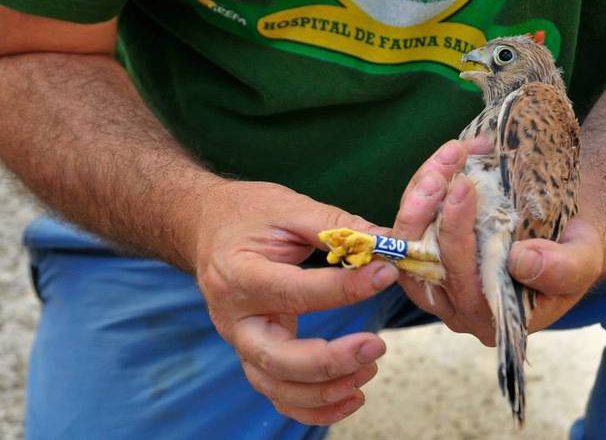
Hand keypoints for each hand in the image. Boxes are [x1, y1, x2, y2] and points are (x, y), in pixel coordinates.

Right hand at [191, 181, 398, 424]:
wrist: (208, 226)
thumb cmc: (249, 214)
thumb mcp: (289, 207)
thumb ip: (337, 226)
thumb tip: (388, 243)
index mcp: (239, 274)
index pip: (294, 291)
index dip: (344, 288)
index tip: (386, 274)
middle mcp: (234, 318)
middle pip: (278, 359)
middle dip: (331, 361)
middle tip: (376, 345)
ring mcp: (241, 342)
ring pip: (278, 387)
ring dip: (327, 390)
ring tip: (370, 367)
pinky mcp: (254, 354)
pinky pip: (280, 395)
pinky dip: (315, 407)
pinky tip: (352, 396)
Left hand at [394, 141, 603, 343]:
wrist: (561, 237)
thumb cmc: (572, 254)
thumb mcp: (582, 261)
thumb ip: (560, 270)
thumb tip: (520, 262)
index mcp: (492, 319)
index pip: (461, 281)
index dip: (456, 233)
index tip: (465, 186)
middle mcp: (456, 307)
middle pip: (420, 261)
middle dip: (426, 208)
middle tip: (444, 166)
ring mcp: (437, 281)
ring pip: (408, 239)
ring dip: (421, 192)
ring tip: (446, 156)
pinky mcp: (428, 253)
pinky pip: (412, 223)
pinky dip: (424, 188)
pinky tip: (442, 161)